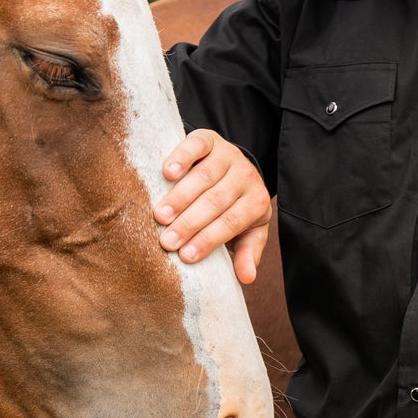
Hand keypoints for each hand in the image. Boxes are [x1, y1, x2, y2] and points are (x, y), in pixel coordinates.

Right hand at [152, 130, 271, 284]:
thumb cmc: (235, 208)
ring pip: (204, 177)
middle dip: (190, 223)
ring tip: (160, 216)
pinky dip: (182, 157)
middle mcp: (245, 175)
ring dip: (180, 197)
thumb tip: (248, 278)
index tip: (186, 256)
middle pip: (216, 201)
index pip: (231, 222)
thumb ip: (247, 252)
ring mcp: (228, 155)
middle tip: (167, 241)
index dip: (208, 239)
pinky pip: (197, 145)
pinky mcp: (210, 138)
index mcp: (256, 201)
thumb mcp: (247, 231)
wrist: (234, 167)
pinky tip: (167, 173)